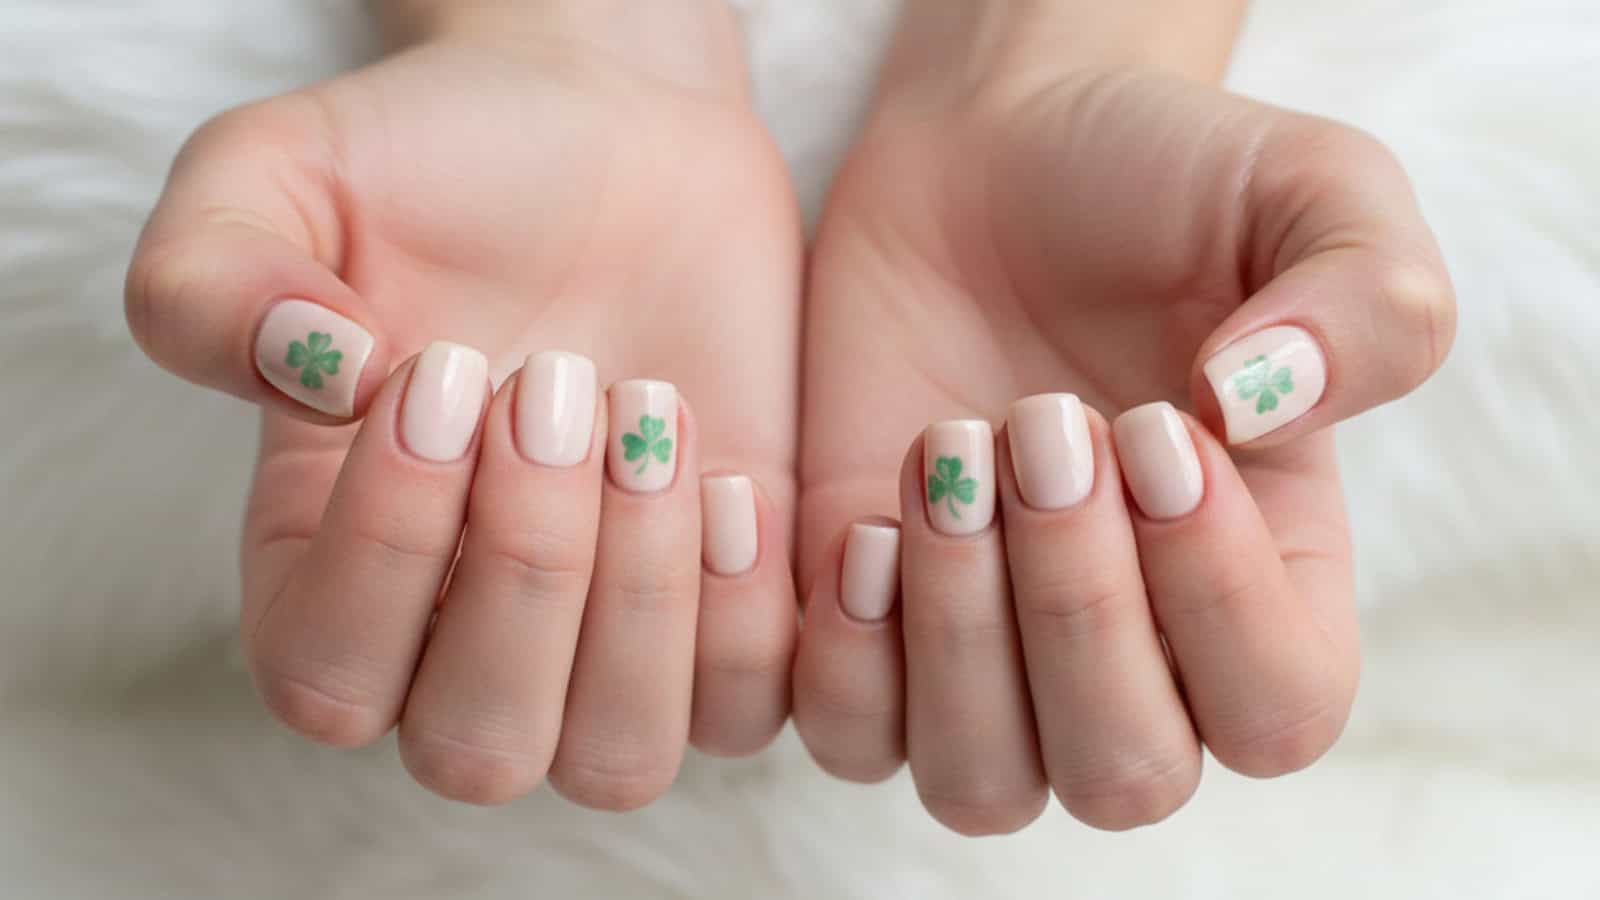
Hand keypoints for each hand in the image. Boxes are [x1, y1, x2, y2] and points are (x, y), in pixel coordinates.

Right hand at [126, 1, 801, 806]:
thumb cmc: (440, 170)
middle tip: (560, 381)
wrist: (618, 138)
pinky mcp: (723, 613)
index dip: (393, 548)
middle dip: (530, 565)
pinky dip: (746, 610)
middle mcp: (458, 638)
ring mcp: (599, 644)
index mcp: (324, 569)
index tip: (447, 369)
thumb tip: (310, 381)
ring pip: (616, 758)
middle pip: (479, 746)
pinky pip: (746, 709)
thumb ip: (210, 281)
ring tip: (652, 415)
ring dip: (643, 596)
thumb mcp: (281, 179)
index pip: (326, 679)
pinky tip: (733, 474)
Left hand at [792, 1, 1454, 832]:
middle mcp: (1136, 646)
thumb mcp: (1312, 192)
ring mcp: (992, 650)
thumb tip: (1258, 416)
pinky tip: (865, 522)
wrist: (989, 149)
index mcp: (1269, 577)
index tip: (1156, 430)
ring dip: (959, 636)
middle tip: (1041, 425)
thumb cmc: (1161, 180)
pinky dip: (850, 659)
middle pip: (1126, 774)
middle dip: (1076, 609)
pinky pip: (853, 737)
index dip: (1218, 602)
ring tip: (948, 453)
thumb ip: (1371, 303)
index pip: (1277, 710)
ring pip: (984, 783)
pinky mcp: (870, 625)